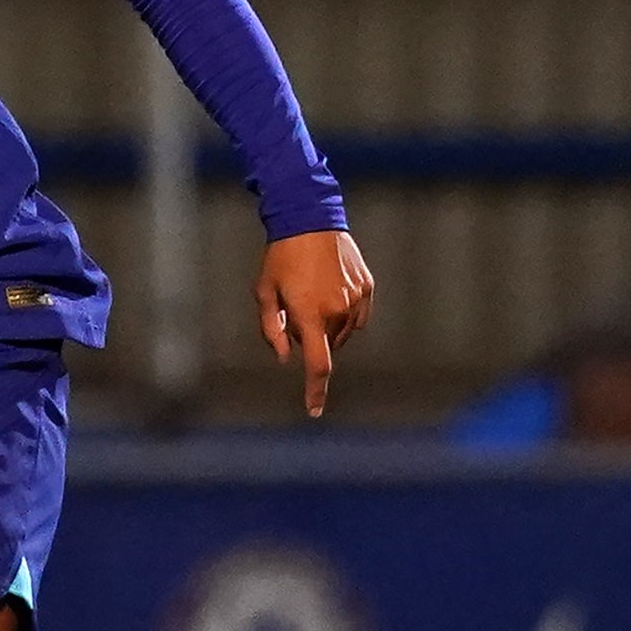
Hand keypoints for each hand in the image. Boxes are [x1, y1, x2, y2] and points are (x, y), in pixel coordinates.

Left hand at [256, 227, 374, 417]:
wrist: (309, 219)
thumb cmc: (280, 257)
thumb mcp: (264, 293)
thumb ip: (272, 330)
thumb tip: (286, 358)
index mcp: (309, 315)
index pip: (317, 365)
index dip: (315, 391)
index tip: (315, 411)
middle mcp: (337, 310)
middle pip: (325, 344)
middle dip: (310, 337)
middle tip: (294, 308)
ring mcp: (355, 299)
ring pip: (342, 332)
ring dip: (328, 326)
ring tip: (311, 292)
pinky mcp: (367, 287)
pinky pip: (357, 316)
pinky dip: (344, 314)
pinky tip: (330, 291)